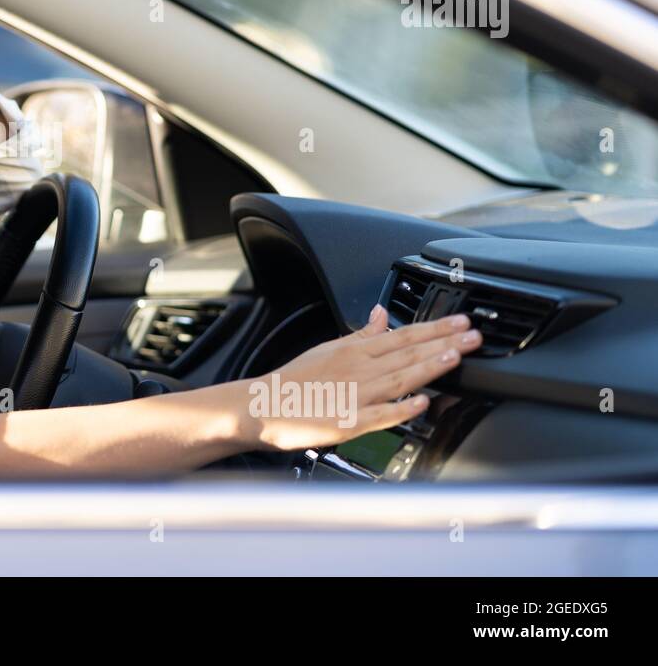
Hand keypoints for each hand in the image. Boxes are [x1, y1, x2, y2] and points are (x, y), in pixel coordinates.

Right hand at [237, 306, 481, 452]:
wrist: (262, 405)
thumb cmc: (294, 380)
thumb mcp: (327, 348)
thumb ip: (360, 335)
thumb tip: (382, 313)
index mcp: (354, 351)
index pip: (402, 336)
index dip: (434, 328)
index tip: (461, 322)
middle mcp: (357, 370)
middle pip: (407, 355)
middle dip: (443, 343)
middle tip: (473, 336)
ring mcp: (353, 396)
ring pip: (397, 379)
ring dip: (428, 367)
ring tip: (454, 357)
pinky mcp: (346, 423)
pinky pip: (377, 416)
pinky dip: (399, 409)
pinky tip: (420, 403)